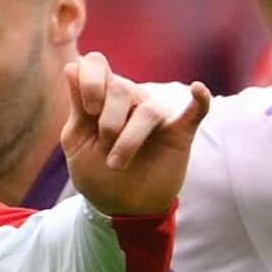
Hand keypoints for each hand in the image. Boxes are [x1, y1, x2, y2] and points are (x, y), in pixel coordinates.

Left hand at [58, 53, 210, 218]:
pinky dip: (199, 100)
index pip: (96, 64)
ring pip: (148, 110)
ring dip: (128, 139)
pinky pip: (195, 111)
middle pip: (121, 88)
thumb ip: (76, 106)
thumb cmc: (96, 171)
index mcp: (103, 96)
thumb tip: (72, 66)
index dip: (90, 81)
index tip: (87, 110)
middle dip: (108, 121)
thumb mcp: (77, 141)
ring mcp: (157, 115)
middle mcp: (131, 99)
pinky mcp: (179, 133)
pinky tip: (197, 89)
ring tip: (116, 164)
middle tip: (103, 147)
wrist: (119, 207)